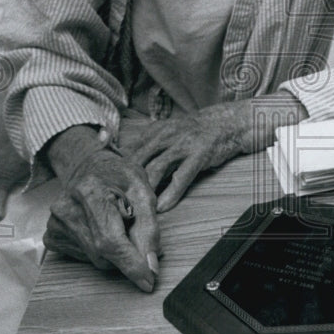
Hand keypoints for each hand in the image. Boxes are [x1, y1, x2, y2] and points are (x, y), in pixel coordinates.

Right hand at [42, 126, 159, 291]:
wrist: (89, 166)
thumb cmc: (120, 176)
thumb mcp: (143, 190)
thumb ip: (149, 227)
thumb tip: (151, 265)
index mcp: (90, 191)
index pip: (110, 240)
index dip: (131, 264)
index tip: (149, 281)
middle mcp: (65, 209)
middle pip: (103, 253)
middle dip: (128, 255)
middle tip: (139, 237)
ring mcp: (54, 224)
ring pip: (95, 259)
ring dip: (115, 252)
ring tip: (118, 225)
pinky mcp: (51, 237)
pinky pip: (84, 258)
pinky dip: (100, 252)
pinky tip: (101, 230)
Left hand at [130, 93, 307, 211]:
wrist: (229, 122)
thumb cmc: (196, 132)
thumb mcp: (169, 132)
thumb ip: (149, 147)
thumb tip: (125, 166)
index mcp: (155, 132)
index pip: (128, 153)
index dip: (114, 173)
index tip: (104, 190)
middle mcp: (165, 136)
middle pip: (137, 163)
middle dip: (124, 185)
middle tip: (114, 206)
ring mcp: (182, 145)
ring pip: (156, 170)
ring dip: (144, 192)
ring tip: (134, 211)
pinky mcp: (199, 155)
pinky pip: (181, 177)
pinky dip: (170, 194)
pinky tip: (163, 208)